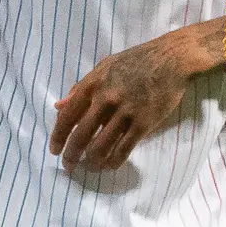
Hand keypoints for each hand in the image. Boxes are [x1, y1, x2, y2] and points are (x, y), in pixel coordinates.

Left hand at [48, 22, 222, 175]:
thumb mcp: (103, 67)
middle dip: (71, 156)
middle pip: (80, 137)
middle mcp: (105, 100)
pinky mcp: (143, 123)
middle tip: (69, 165)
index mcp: (92, 85)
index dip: (57, 138)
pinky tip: (109, 165)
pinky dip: (113, 162)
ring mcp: (125, 113)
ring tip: (89, 167)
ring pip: (100, 147)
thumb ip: (80, 88)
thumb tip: (58, 106)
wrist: (171, 59)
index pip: (67, 117)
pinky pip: (123, 150)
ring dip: (91, 163)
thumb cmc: (135, 60)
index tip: (54, 150)